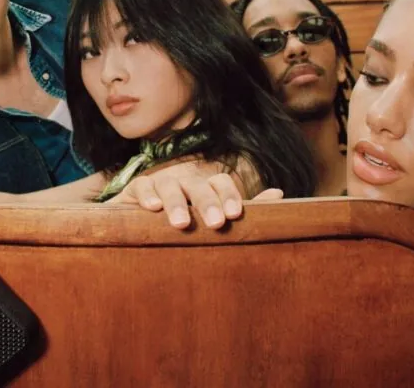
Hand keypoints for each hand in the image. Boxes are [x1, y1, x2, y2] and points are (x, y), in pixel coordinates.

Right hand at [108, 169, 283, 229]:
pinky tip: (153, 208)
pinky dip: (147, 195)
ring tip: (182, 223)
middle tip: (215, 223)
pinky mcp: (134, 189)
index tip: (234, 215)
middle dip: (207, 202)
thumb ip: (240, 210)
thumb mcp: (211, 221)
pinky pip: (141, 186)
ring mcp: (158, 183)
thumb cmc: (181, 228)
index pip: (220, 183)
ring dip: (177, 202)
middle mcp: (184, 182)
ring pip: (169, 184)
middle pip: (197, 183)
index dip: (228, 196)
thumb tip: (279, 194)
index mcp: (205, 188)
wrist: (138, 231)